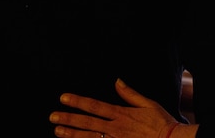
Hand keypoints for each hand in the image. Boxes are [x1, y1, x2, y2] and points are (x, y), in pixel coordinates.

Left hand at [50, 78, 183, 137]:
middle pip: (87, 122)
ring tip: (58, 131)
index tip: (63, 98)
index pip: (94, 106)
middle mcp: (115, 128)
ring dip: (72, 134)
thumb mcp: (148, 103)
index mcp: (122, 113)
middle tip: (52, 116)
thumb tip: (117, 81)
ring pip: (89, 137)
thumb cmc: (161, 122)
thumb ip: (130, 93)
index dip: (78, 102)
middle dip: (68, 119)